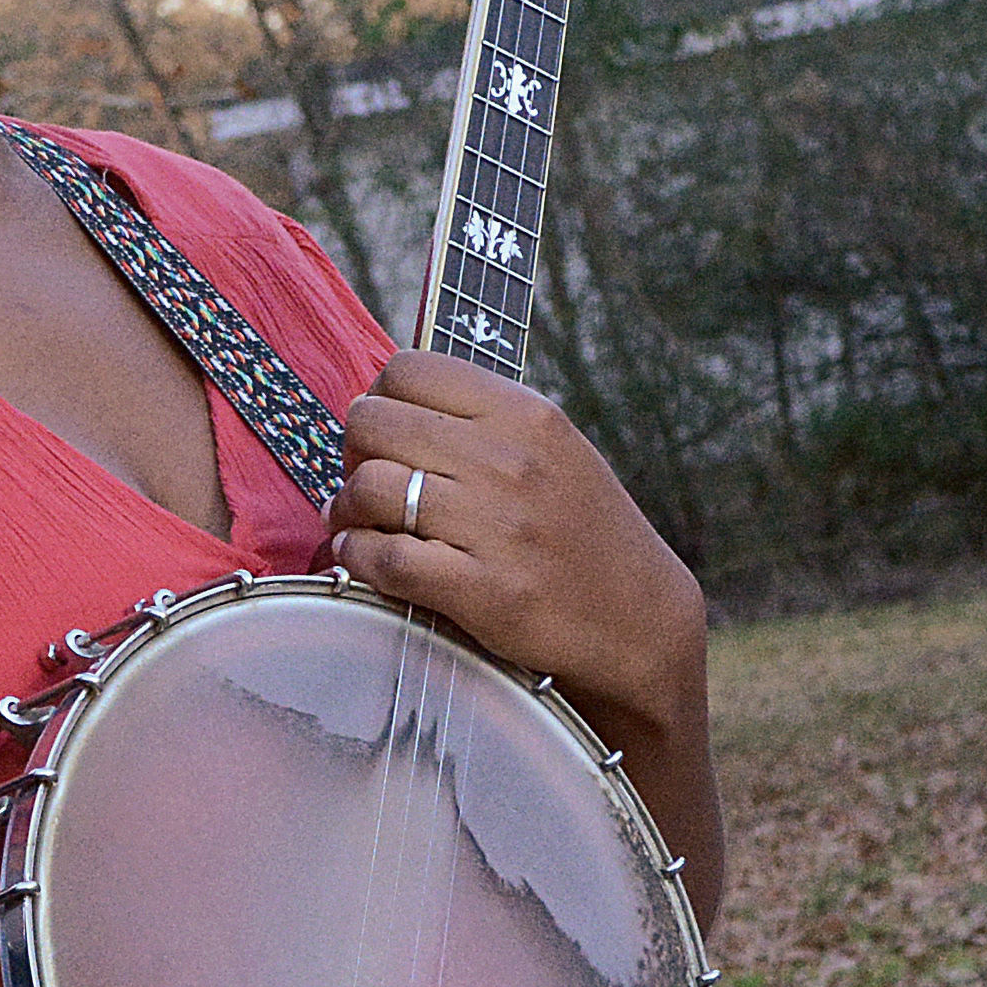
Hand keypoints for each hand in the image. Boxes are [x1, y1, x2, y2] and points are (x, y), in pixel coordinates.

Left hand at [326, 354, 713, 751]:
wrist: (638, 618)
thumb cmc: (582, 530)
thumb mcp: (552, 448)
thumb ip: (482, 419)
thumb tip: (389, 402)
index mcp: (525, 414)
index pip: (407, 369)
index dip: (377, 399)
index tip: (383, 434)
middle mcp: (510, 461)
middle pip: (373, 422)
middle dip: (353, 453)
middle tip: (366, 483)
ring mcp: (497, 526)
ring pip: (369, 488)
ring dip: (347, 511)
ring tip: (360, 525)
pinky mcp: (484, 591)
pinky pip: (383, 558)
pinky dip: (358, 558)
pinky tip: (366, 560)